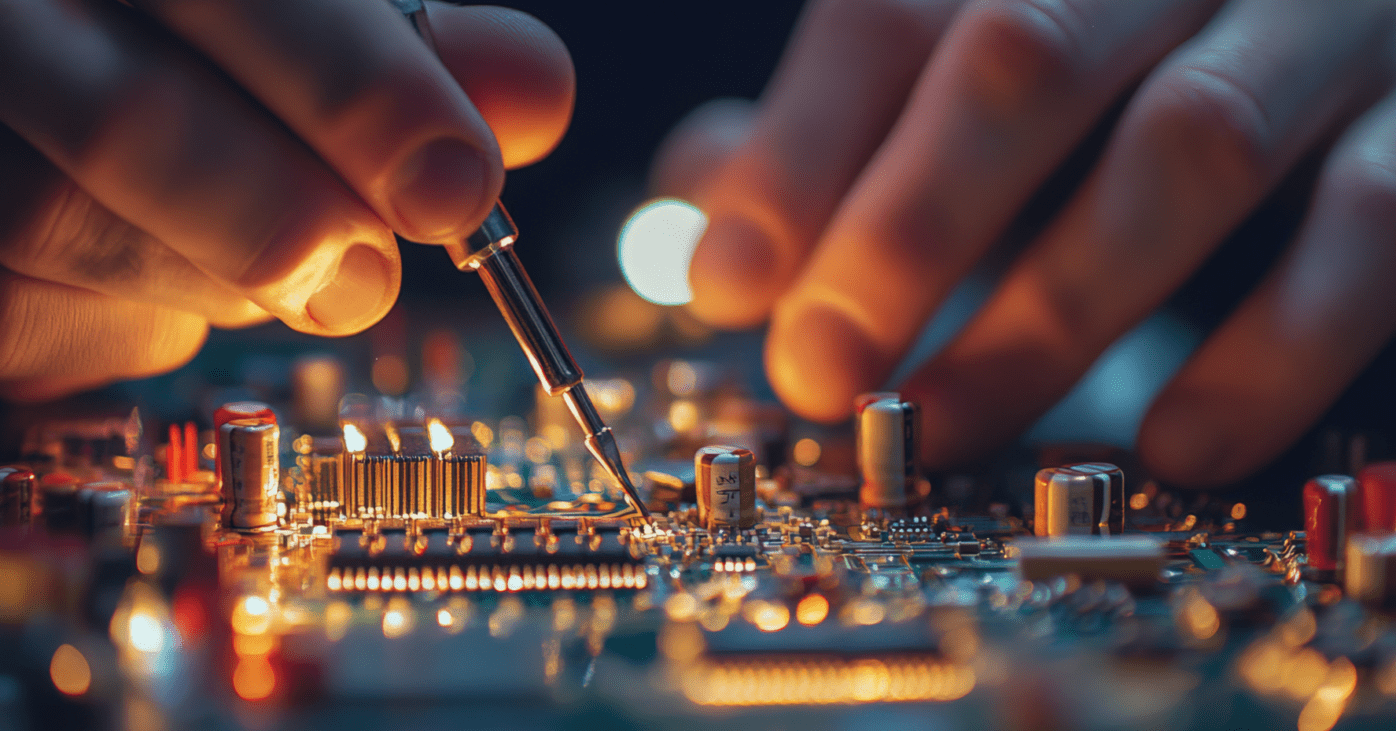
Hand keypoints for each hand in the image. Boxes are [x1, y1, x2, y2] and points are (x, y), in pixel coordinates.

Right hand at [0, 0, 572, 399]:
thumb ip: (410, 37)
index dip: (358, 94)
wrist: (2, 27)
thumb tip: (533, 97)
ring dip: (205, 284)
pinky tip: (172, 297)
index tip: (458, 188)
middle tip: (367, 275)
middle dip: (283, 220)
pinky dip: (113, 334)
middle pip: (116, 117)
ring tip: (279, 269)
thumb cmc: (183, 20)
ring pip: (42, 232)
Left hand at [653, 0, 1395, 484]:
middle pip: (1024, 58)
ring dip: (1047, 311)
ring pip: (1185, 145)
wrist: (1351, 16)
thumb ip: (840, 136)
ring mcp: (1324, 20)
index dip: (798, 154)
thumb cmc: (1123, 66)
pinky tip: (1178, 438)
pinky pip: (1369, 222)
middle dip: (905, 232)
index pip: (895, 13)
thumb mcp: (972, 79)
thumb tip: (713, 246)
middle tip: (819, 368)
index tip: (727, 288)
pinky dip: (1269, 345)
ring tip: (945, 422)